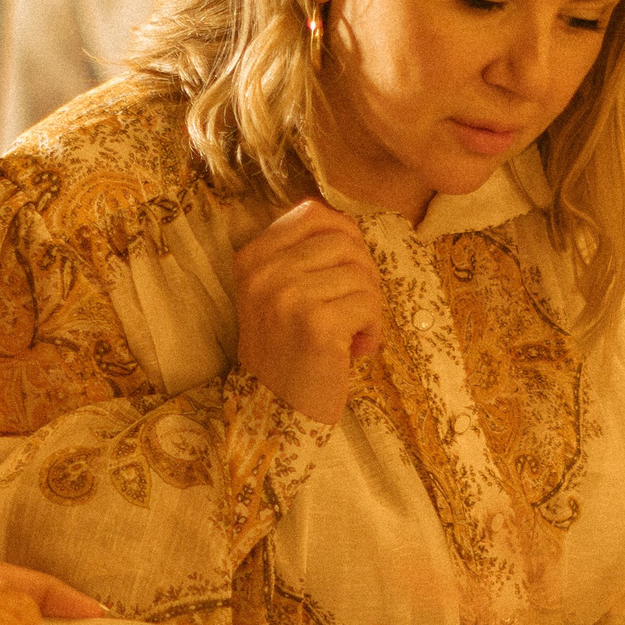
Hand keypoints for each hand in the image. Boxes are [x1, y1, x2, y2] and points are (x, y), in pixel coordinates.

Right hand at [233, 200, 384, 426]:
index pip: (312, 212)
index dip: (345, 235)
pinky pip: (368, 304)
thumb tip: (348, 225)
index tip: (348, 270)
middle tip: (357, 308)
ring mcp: (287, 296)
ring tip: (353, 333)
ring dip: (370, 306)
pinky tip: (356, 350)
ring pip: (361, 273)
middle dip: (364, 274)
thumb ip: (302, 255)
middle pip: (344, 241)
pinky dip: (373, 329)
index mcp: (251, 258)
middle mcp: (264, 273)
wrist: (275, 411)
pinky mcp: (315, 324)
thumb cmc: (289, 352)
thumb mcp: (278, 294)